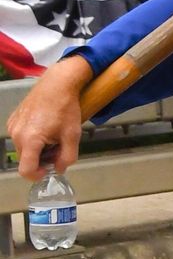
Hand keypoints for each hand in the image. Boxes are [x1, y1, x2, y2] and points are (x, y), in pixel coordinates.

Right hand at [6, 55, 92, 179]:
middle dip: (41, 160)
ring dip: (37, 149)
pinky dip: (32, 139)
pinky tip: (46, 128)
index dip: (38, 175)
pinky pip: (20, 137)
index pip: (25, 170)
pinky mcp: (13, 119)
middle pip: (25, 160)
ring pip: (23, 149)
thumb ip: (67, 157)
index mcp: (30, 140)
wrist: (57, 83)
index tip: (50, 169)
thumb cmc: (66, 108)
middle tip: (58, 149)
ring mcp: (13, 126)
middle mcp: (16, 134)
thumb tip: (59, 169)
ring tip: (53, 136)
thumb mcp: (72, 135)